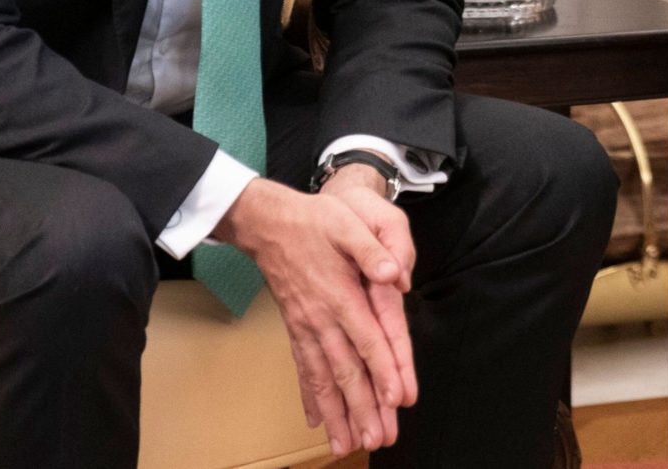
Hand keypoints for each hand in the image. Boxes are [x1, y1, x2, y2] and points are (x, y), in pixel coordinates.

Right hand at [320, 166, 417, 427]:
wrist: (270, 224)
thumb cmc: (315, 221)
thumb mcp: (348, 223)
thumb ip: (372, 248)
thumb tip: (395, 273)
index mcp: (340, 295)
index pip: (368, 339)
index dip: (383, 370)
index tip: (397, 399)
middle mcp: (322, 319)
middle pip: (347, 371)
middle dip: (364, 408)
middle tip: (378, 439)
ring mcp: (306, 328)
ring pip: (324, 379)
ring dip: (337, 414)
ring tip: (348, 445)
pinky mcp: (297, 329)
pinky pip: (304, 370)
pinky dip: (311, 398)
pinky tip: (316, 421)